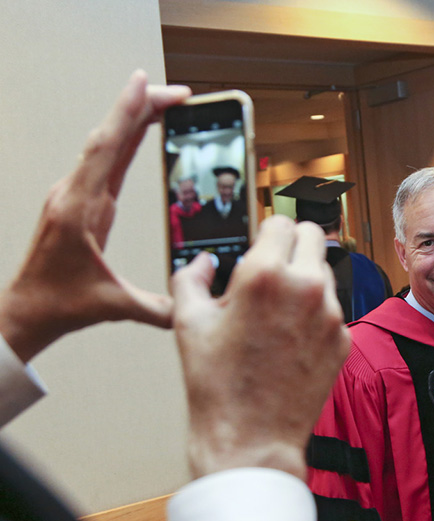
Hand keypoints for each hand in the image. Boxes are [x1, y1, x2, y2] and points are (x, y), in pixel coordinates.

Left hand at [0, 71, 189, 362]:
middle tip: (178, 94)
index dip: (127, 112)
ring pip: (107, 145)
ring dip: (135, 120)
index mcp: (80, 209)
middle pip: (110, 137)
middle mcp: (75, 194)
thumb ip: (158, 308)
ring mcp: (76, 196)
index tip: (144, 82)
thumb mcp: (113, 306)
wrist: (26, 310)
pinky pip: (105, 160)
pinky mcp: (81, 202)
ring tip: (165, 104)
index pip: (106, 148)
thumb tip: (193, 305)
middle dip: (143, 108)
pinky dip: (126, 139)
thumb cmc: (58, 303)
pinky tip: (140, 132)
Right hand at [171, 215, 349, 479]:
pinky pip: (332, 310)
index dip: (266, 233)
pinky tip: (290, 340)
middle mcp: (306, 288)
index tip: (259, 246)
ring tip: (275, 312)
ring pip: (325, 272)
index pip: (281, 222)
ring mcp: (330, 315)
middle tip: (272, 267)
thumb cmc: (218, 386)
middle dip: (293, 244)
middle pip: (314, 235)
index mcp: (265, 274)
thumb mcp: (188, 323)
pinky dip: (314, 314)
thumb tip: (203, 262)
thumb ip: (191, 277)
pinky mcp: (343, 340)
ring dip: (304, 279)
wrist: (251, 439)